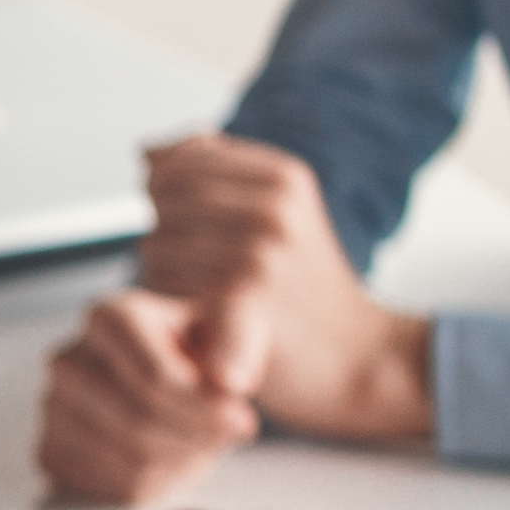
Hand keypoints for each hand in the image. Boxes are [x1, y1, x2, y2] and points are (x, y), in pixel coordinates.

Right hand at [34, 289, 258, 504]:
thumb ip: (239, 339)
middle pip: (140, 421)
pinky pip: (117, 487)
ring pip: (131, 459)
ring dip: (182, 458)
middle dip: (196, 436)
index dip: (204, 409)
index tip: (242, 419)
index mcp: (107, 317)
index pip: (154, 379)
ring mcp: (53, 409)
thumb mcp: (236, 322)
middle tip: (231, 432)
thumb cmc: (202, 345)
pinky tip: (171, 453)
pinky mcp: (53, 452)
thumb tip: (229, 380)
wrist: (176, 368)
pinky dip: (158, 481)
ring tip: (199, 436)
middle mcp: (67, 360)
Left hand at [131, 134, 433, 446]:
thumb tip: (148, 150)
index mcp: (282, 177)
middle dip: (167, 239)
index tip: (194, 231)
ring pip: (155, 250)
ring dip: (165, 281)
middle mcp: (272, 204)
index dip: (164, 199)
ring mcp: (261, 248)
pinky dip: (170, 308)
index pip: (176, 163)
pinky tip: (192, 327)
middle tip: (204, 277)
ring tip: (209, 304)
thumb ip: (214, 178)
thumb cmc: (308, 294)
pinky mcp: (246, 294)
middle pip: (162, 205)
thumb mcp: (280, 216)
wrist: (362, 359)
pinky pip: (168, 284)